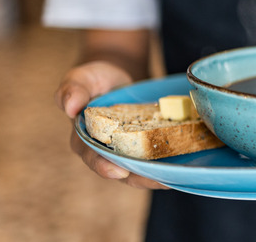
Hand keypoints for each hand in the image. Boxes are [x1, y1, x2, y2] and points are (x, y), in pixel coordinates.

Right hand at [55, 61, 165, 189]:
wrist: (120, 75)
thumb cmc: (97, 78)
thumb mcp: (81, 78)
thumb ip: (73, 89)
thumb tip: (70, 106)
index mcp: (85, 140)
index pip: (92, 157)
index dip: (103, 166)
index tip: (117, 172)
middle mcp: (106, 151)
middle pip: (121, 170)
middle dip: (138, 177)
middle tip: (154, 179)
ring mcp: (128, 150)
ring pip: (141, 169)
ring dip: (156, 175)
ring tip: (173, 177)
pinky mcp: (146, 145)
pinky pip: (157, 157)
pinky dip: (169, 162)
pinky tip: (185, 165)